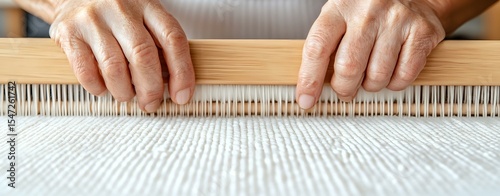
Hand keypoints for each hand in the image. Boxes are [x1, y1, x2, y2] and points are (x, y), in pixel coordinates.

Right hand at [49, 0, 194, 111]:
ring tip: (126, 95)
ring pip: (114, 67)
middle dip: (151, 89)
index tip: (182, 96)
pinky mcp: (69, 32)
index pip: (173, 39)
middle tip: (151, 103)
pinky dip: (98, 88)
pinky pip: (86, 71)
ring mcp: (93, 19)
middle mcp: (121, 9)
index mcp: (147, 6)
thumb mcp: (145, 19)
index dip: (182, 72)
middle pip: (143, 56)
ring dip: (124, 91)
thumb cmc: (118, 15)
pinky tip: (103, 87)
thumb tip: (175, 87)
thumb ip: (159, 46)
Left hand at [296, 0, 445, 108]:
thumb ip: (326, 47)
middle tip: (345, 90)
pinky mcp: (422, 31)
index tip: (306, 99)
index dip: (309, 78)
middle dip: (344, 88)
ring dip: (371, 86)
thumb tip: (310, 89)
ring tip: (370, 76)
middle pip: (348, 66)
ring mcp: (396, 20)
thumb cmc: (369, 11)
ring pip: (377, 75)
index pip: (317, 47)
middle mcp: (367, 11)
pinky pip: (404, 75)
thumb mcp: (340, 17)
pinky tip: (391, 72)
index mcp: (339, 8)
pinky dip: (395, 83)